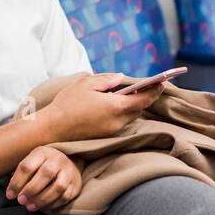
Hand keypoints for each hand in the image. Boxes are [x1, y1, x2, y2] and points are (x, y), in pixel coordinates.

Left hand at [6, 145, 81, 212]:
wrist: (67, 164)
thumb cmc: (42, 166)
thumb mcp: (30, 163)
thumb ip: (20, 176)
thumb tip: (11, 193)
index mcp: (42, 153)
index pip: (28, 166)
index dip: (17, 182)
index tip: (10, 195)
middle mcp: (58, 160)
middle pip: (46, 173)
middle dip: (31, 190)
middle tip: (21, 201)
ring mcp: (69, 172)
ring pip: (58, 187)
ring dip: (42, 199)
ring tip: (30, 206)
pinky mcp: (75, 185)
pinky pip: (65, 197)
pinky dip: (52, 205)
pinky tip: (42, 208)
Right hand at [41, 72, 163, 139]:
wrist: (51, 129)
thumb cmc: (67, 104)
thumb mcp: (85, 83)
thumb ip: (107, 79)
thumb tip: (121, 78)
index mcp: (115, 106)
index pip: (144, 99)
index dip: (155, 90)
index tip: (163, 82)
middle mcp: (117, 121)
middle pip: (139, 109)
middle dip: (145, 97)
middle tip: (150, 86)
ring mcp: (112, 131)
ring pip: (130, 117)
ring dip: (133, 106)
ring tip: (133, 94)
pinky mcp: (105, 136)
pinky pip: (121, 123)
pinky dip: (123, 113)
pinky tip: (117, 105)